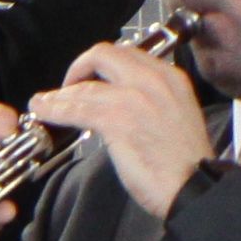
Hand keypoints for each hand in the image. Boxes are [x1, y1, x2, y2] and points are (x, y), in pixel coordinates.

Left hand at [29, 37, 214, 219]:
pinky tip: (44, 111)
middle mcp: (153, 79)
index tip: (92, 78)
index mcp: (170, 77)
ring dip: (59, 94)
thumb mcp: (176, 115)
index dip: (102, 64)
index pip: (128, 54)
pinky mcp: (117, 119)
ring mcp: (134, 97)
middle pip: (104, 54)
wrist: (195, 186)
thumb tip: (119, 103)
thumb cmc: (186, 162)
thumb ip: (151, 101)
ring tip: (44, 103)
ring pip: (84, 85)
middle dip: (79, 68)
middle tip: (70, 86)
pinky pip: (76, 107)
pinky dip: (55, 109)